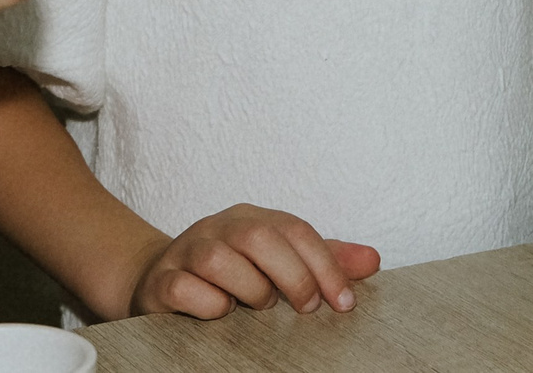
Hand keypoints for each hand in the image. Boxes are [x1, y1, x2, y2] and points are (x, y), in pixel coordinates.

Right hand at [126, 204, 380, 319]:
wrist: (160, 280)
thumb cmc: (229, 274)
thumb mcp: (277, 261)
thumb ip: (322, 260)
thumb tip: (373, 259)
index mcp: (249, 219)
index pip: (294, 229)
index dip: (325, 265)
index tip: (344, 302)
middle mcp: (217, 228)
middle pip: (258, 237)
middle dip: (292, 276)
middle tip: (305, 307)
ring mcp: (185, 252)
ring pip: (217, 259)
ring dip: (249, 290)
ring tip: (256, 308)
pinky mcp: (161, 282)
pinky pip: (184, 289)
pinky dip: (208, 304)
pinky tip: (220, 313)